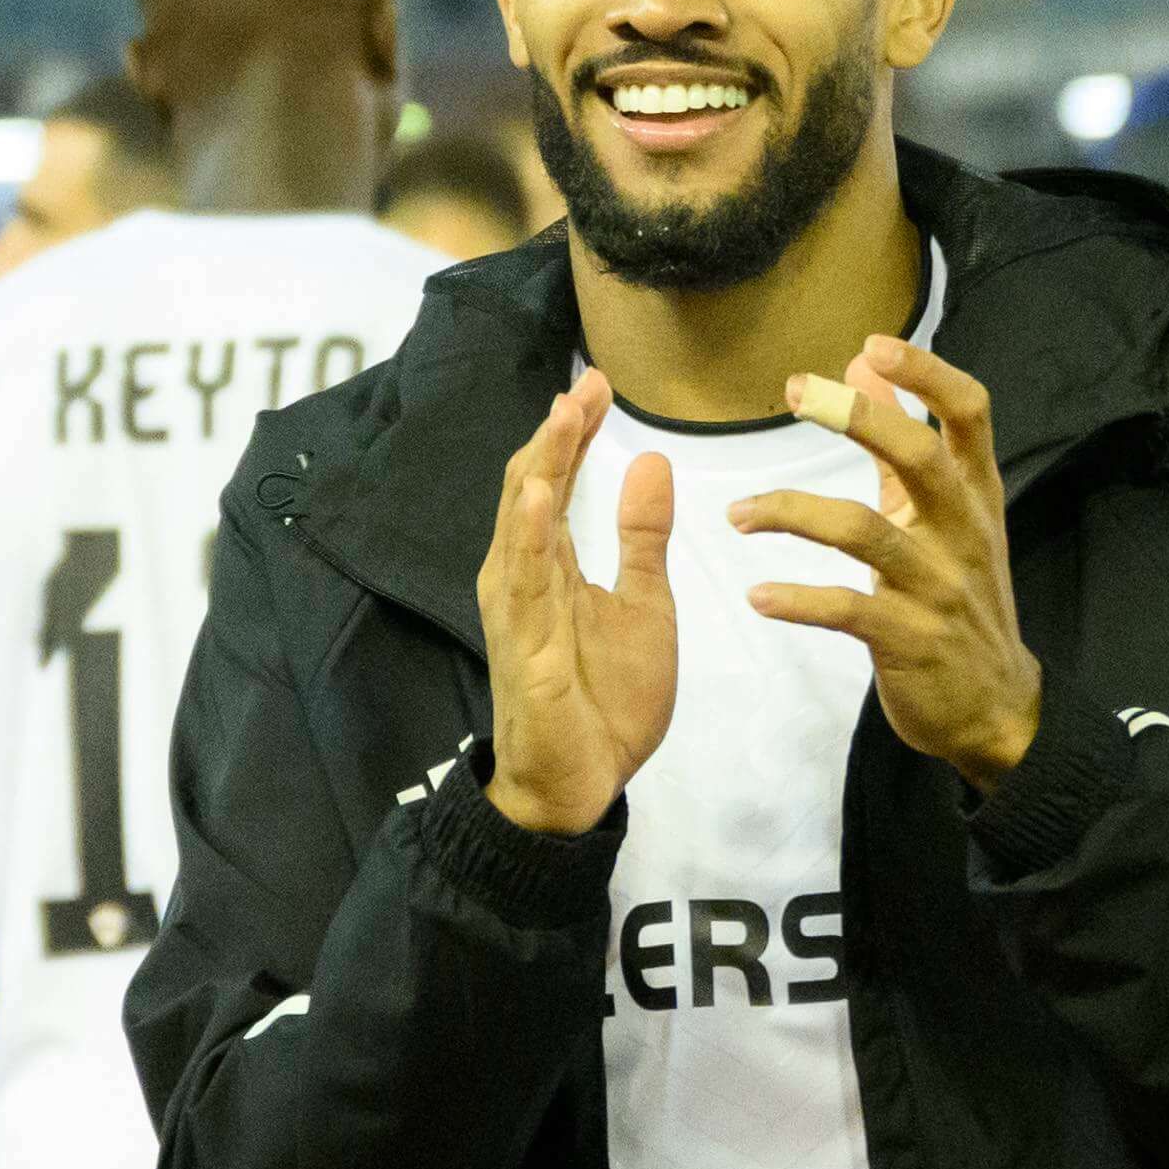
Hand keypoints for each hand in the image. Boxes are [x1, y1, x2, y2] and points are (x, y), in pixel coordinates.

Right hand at [478, 371, 674, 835]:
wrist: (583, 784)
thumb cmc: (605, 700)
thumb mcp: (644, 605)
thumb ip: (642, 538)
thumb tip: (651, 461)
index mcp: (550, 565)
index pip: (557, 482)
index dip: (575, 432)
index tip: (599, 384)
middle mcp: (522, 576)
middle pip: (532, 488)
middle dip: (557, 435)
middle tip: (586, 383)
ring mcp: (517, 609)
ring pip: (522, 522)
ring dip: (541, 466)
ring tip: (562, 415)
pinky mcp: (521, 645)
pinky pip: (523, 581)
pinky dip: (528, 533)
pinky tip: (538, 494)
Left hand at [736, 336, 1042, 791]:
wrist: (992, 706)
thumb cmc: (960, 598)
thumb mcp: (942, 516)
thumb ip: (902, 442)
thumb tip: (865, 364)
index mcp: (974, 495)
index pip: (970, 414)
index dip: (927, 373)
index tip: (872, 345)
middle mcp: (962, 533)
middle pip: (920, 458)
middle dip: (858, 418)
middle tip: (794, 392)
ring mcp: (938, 588)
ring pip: (865, 534)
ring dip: (793, 514)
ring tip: (738, 514)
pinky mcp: (910, 640)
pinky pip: (848, 611)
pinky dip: (799, 601)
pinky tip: (759, 597)